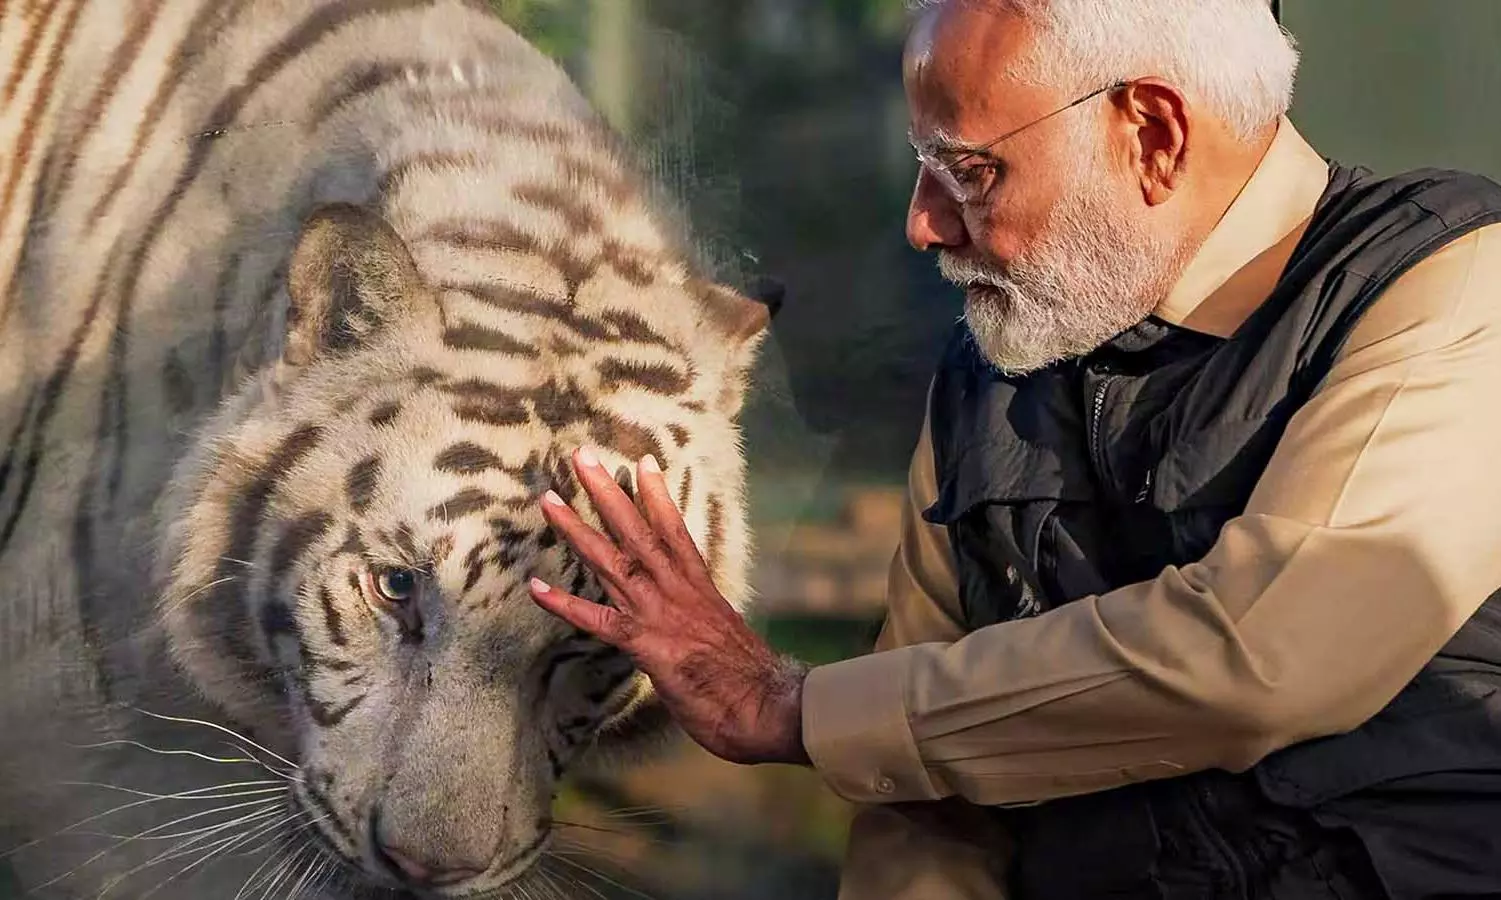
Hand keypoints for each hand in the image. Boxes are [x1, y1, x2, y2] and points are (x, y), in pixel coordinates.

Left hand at [529, 447, 811, 766]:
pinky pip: (598, 621)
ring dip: (577, 531)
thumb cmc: (750, 680)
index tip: (643, 461)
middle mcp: (677, 592)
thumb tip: (696, 624)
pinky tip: (536, 588)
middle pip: (637, 532)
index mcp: (699, 588)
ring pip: (612, 563)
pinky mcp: (647, 646)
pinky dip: (566, 605)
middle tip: (581, 456)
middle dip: (607, 493)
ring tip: (549, 502)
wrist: (766, 705)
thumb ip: (702, 623)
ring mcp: (660, 616)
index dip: (657, 495)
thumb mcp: (725, 639)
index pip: (674, 531)